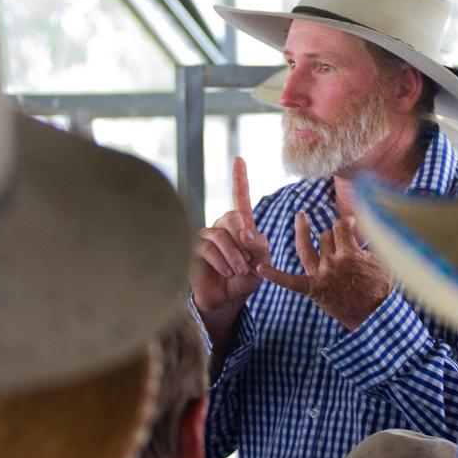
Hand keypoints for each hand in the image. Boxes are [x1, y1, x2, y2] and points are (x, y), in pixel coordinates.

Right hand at [192, 157, 270, 315]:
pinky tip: (227, 273)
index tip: (239, 158)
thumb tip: (246, 230)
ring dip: (233, 256)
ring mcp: (207, 235)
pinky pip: (208, 247)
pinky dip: (221, 262)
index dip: (239, 178)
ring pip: (219, 235)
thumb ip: (260, 245)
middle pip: (231, 217)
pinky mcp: (194, 248)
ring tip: (238, 272)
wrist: (227, 299)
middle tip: (248, 263)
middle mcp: (223, 225)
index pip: (240, 196)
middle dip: (242, 242)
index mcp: (242, 224)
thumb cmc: (246, 279)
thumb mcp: (262, 262)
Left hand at [258, 212, 392, 330]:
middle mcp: (332, 263)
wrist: (373, 316)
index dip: (345, 222)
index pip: (341, 227)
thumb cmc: (380, 288)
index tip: (349, 223)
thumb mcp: (383, 260)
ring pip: (308, 247)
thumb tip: (371, 223)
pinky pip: (290, 281)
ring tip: (301, 219)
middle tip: (339, 240)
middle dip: (332, 234)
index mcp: (350, 254)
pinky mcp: (312, 289)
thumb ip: (373, 241)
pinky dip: (275, 275)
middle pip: (325, 235)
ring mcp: (320, 275)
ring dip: (307, 234)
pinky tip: (259, 268)